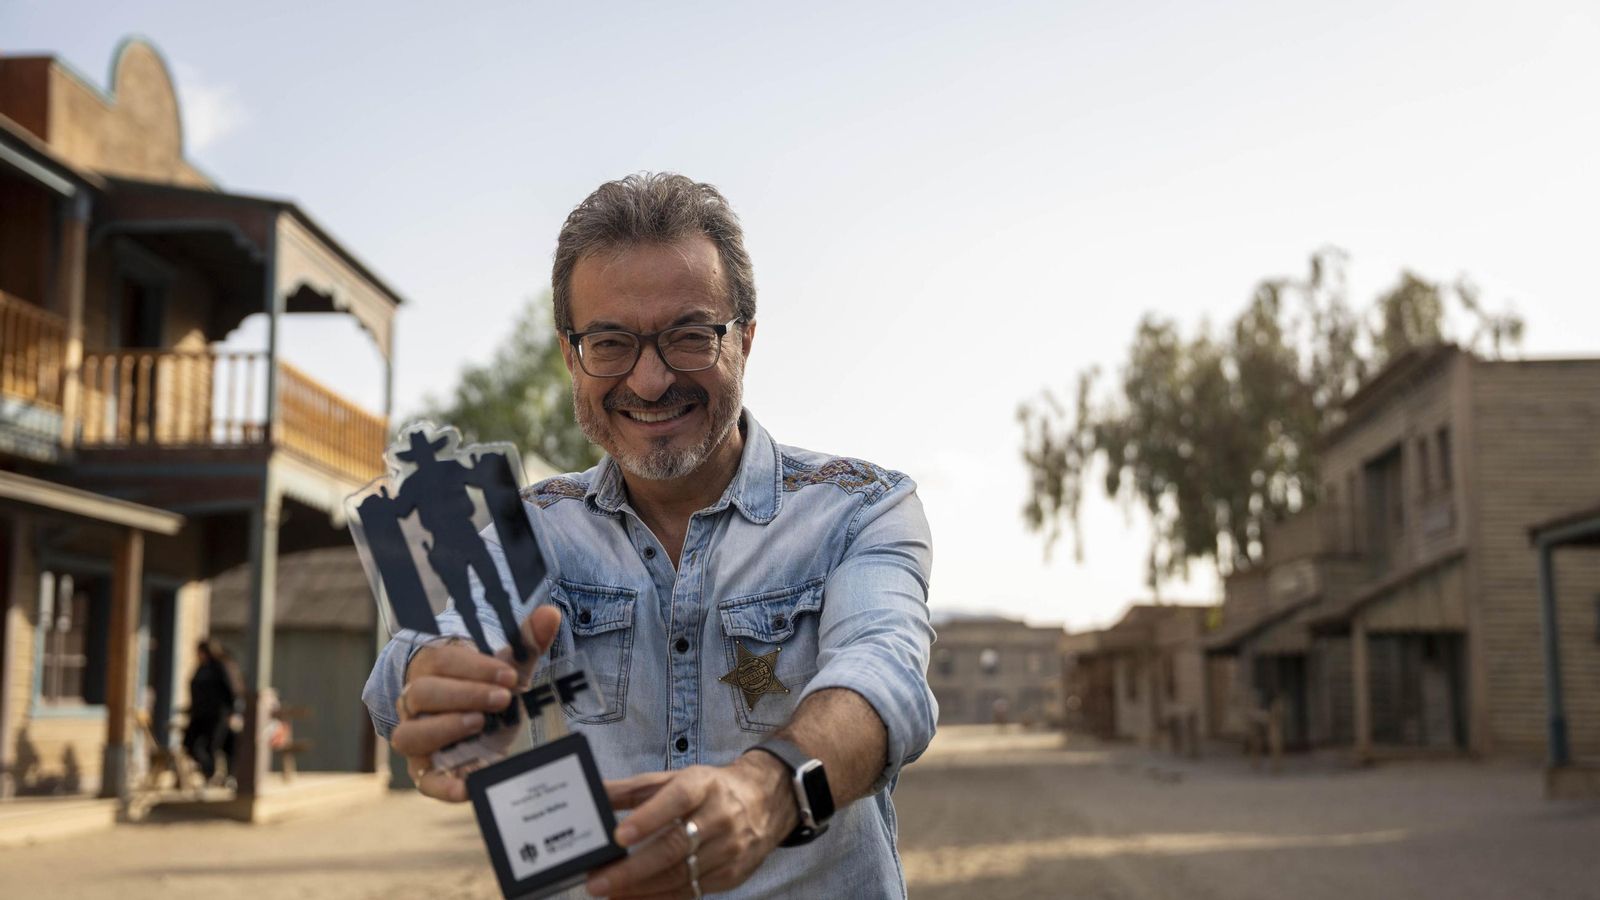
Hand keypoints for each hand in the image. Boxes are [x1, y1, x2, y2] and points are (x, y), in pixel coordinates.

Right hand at [389, 606, 561, 801]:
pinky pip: (424, 781)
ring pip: (410, 734)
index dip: (475, 667)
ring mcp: (416, 738)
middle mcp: (414, 703)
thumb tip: (549, 614)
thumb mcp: (509, 665)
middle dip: (465, 694)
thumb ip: (527, 641)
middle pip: (422, 693)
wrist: (478, 720)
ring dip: (444, 729)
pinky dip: (442, 786)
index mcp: (430, 668)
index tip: (510, 675)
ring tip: (479, 723)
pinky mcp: (426, 772)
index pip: (442, 661)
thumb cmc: (488, 687)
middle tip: (503, 698)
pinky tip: (467, 787)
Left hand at [586, 751, 796, 897]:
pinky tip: (634, 899)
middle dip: (632, 869)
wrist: (766, 800)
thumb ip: (632, 790)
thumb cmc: (710, 789)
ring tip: (610, 893)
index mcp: (703, 785)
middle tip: (599, 881)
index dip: (648, 819)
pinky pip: (692, 892)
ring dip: (641, 889)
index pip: (676, 800)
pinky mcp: (732, 874)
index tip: (619, 836)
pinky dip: (659, 899)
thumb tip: (593, 792)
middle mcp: (720, 816)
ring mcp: (729, 848)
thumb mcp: (675, 779)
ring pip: (681, 875)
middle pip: (674, 847)